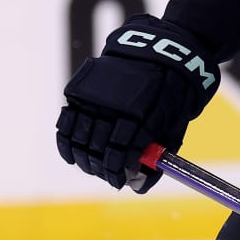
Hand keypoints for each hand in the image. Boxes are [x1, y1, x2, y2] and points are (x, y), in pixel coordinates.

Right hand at [55, 14, 218, 191]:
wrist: (159, 53)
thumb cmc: (171, 97)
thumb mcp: (174, 126)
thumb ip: (157, 156)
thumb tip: (137, 186)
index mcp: (143, 117)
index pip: (121, 154)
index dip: (116, 172)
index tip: (118, 180)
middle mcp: (116, 107)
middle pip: (99, 149)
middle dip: (101, 168)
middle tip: (106, 176)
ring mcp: (96, 97)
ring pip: (80, 138)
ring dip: (83, 159)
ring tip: (90, 167)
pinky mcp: (82, 90)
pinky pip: (67, 121)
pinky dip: (66, 142)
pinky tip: (71, 155)